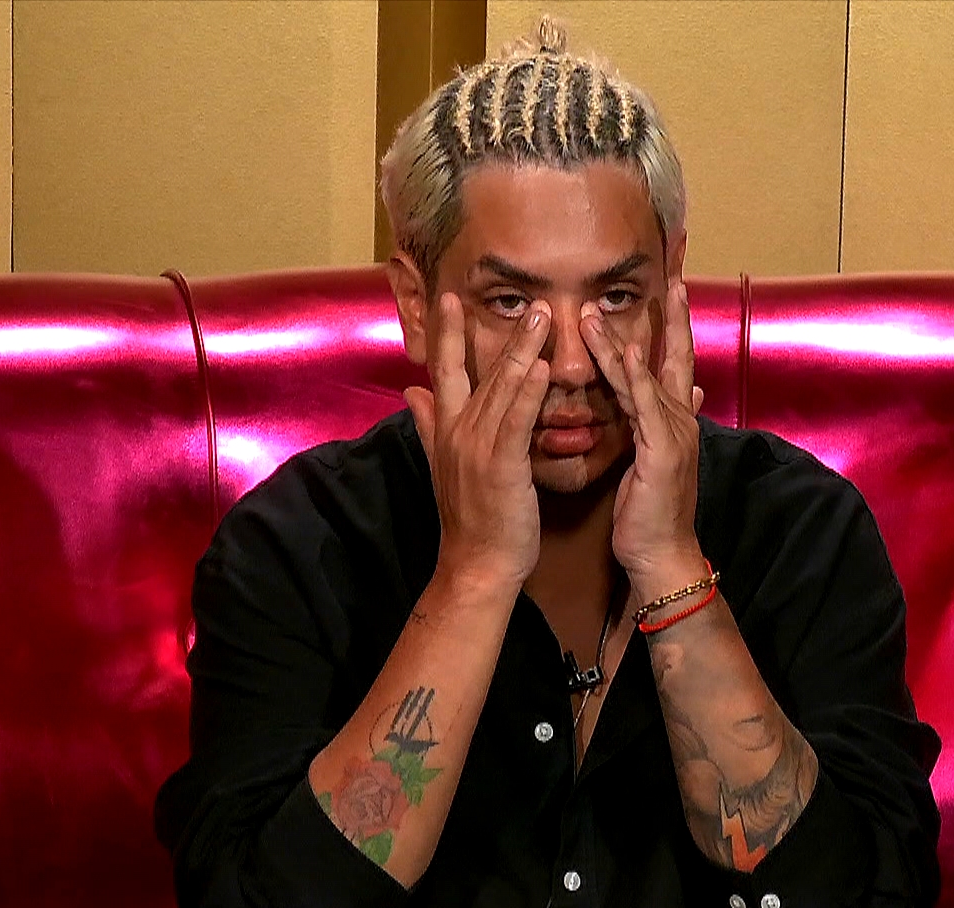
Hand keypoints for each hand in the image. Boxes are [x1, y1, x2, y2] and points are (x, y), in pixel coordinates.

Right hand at [403, 293, 551, 596]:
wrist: (476, 564)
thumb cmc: (470, 519)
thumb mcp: (444, 465)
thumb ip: (427, 424)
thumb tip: (409, 391)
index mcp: (446, 430)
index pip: (444, 371)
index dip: (447, 333)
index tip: (450, 297)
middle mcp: (458, 431)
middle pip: (479, 371)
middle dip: (505, 333)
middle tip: (529, 299)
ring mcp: (477, 447)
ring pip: (502, 389)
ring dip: (524, 350)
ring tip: (544, 316)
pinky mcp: (501, 465)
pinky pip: (516, 420)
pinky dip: (528, 392)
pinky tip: (543, 367)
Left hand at [581, 280, 707, 594]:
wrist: (662, 554)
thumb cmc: (651, 513)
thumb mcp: (655, 460)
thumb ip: (661, 422)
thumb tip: (693, 393)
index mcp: (675, 421)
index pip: (675, 363)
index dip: (674, 326)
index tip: (672, 287)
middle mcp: (680, 420)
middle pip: (675, 358)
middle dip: (672, 317)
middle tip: (670, 275)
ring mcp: (674, 434)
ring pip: (646, 377)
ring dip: (620, 341)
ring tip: (598, 311)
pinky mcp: (661, 451)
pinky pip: (645, 406)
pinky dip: (636, 377)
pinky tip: (626, 351)